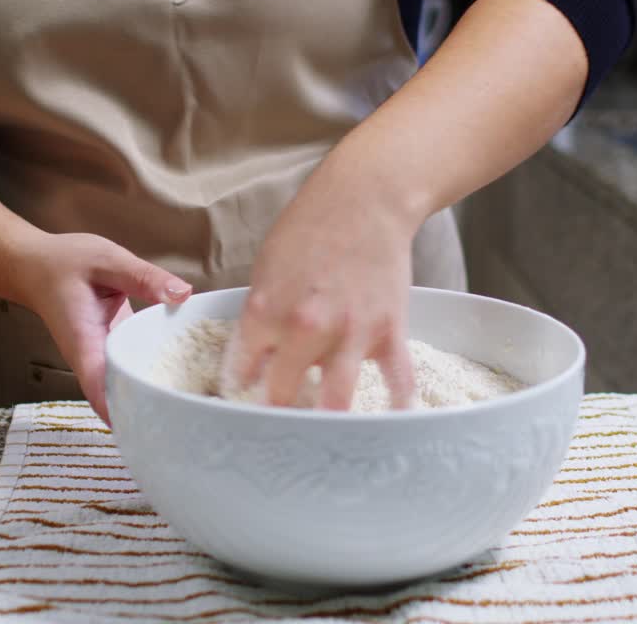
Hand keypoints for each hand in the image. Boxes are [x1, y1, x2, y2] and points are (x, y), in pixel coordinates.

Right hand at [13, 232, 191, 422]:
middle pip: (118, 398)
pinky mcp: (111, 348)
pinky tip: (183, 375)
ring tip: (191, 409)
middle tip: (188, 421)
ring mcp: (101, 356)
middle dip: (147, 412)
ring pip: (126, 386)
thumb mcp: (108, 260)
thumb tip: (182, 295)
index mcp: (86, 342)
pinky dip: (152, 372)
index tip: (152, 427)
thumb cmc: (63, 263)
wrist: (34, 265)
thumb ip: (144, 278)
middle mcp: (92, 357)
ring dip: (152, 396)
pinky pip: (132, 368)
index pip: (102, 388)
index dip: (124, 411)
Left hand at [226, 176, 420, 410]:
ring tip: (322, 437)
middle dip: (278, 413)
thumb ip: (259, 316)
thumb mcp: (266, 268)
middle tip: (279, 424)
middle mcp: (305, 328)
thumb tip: (255, 360)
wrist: (365, 200)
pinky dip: (396, 405)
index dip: (239, 388)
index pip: (242, 369)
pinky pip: (397, 380)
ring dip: (327, 423)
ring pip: (336, 400)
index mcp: (266, 311)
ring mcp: (350, 333)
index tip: (242, 401)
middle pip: (283, 395)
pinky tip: (391, 425)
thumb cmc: (310, 228)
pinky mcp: (388, 331)